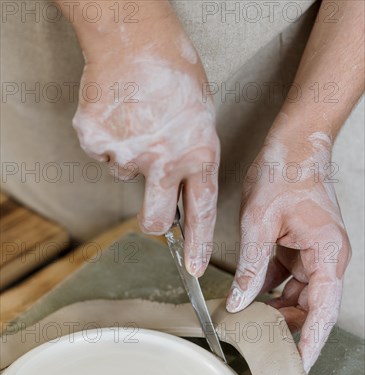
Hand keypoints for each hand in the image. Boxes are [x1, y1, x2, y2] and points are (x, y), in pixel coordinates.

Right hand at [72, 2, 219, 276]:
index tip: (196, 268)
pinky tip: (119, 114)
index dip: (198, 245)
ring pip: (126, 176)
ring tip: (138, 122)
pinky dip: (109, 139)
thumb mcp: (201, 117)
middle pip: (153, 219)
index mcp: (198, 155)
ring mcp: (129, 153)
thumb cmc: (174, 70)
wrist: (135, 37)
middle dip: (152, 221)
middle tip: (151, 209)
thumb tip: (179, 184)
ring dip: (130, 157)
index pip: (200, 213)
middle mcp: (165, 161)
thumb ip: (191, 156)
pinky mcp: (97, 142)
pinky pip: (103, 154)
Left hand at [226, 115, 350, 371]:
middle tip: (261, 346)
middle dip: (288, 327)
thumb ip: (251, 267)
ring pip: (299, 296)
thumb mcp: (260, 223)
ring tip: (248, 322)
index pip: (323, 309)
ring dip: (276, 309)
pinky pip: (289, 280)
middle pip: (312, 307)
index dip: (312, 341)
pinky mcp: (301, 250)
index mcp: (327, 254)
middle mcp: (327, 258)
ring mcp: (315, 255)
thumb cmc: (285, 174)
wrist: (293, 147)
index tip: (299, 366)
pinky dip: (271, 290)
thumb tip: (239, 302)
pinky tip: (250, 298)